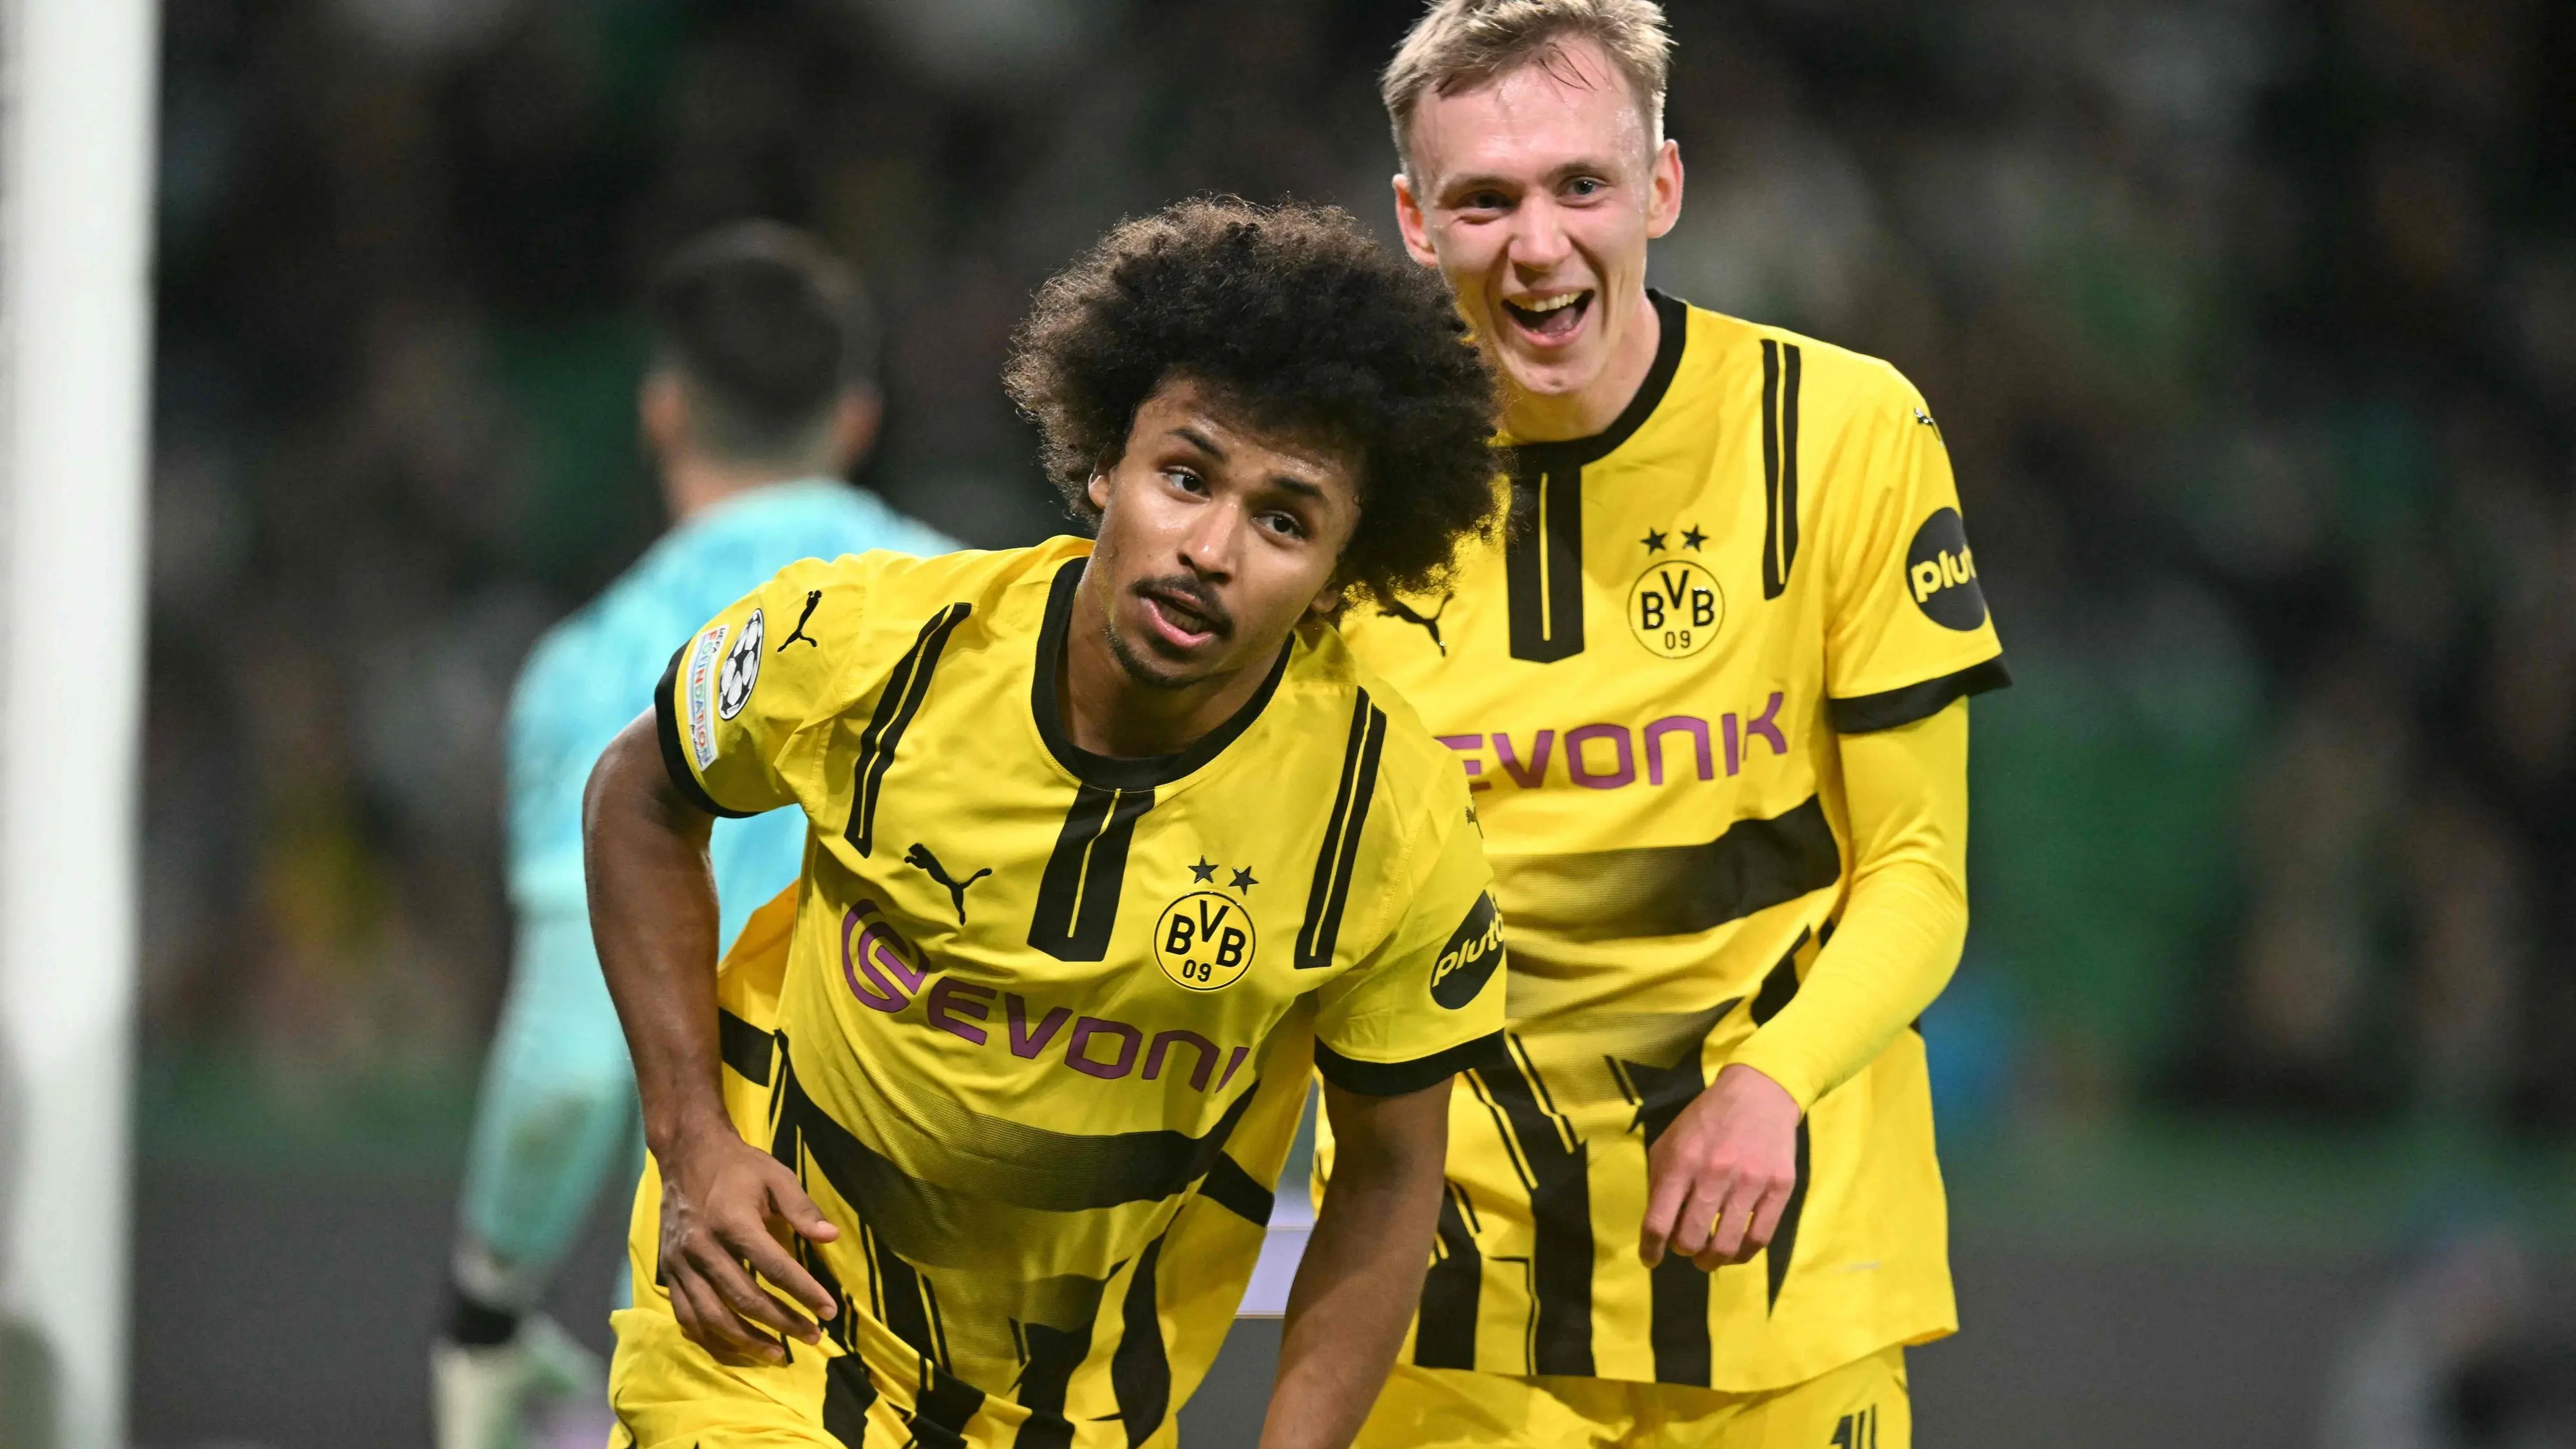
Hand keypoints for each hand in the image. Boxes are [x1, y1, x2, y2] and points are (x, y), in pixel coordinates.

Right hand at [655, 1119, 841, 1365]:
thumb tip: (831, 1237)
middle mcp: (702, 1247)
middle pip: (744, 1299)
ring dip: (746, 1342)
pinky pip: (686, 1316)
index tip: (829, 1311)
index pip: (774, 1268)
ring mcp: (681, 1264)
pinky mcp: (668, 1272)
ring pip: (712, 1317)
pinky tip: (734, 1347)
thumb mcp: (776, 1177)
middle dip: (782, 1323)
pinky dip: (710, 1338)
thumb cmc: (738, 1167)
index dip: (804, 1292)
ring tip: (777, 1354)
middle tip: (813, 1337)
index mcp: (732, 1221)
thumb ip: (802, 1209)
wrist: (687, 1155)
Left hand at [1638, 1064, 1801, 1270]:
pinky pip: (1759, 1239)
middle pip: (1690, 1239)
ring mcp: (1749, 1182)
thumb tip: (1657, 1227)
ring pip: (1725, 1246)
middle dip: (1684, 1251)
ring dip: (1712, 1260)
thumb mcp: (1670, 1141)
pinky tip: (1734, 1251)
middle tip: (1687, 1248)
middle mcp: (1713, 1174)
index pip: (1658, 1221)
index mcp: (1680, 1162)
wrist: (1759, 1093)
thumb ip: (1660, 1182)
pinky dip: (1742, 1254)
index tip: (1651, 1260)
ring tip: (1708, 1257)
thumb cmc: (1706, 1120)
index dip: (1651, 1249)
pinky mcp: (1779, 1188)